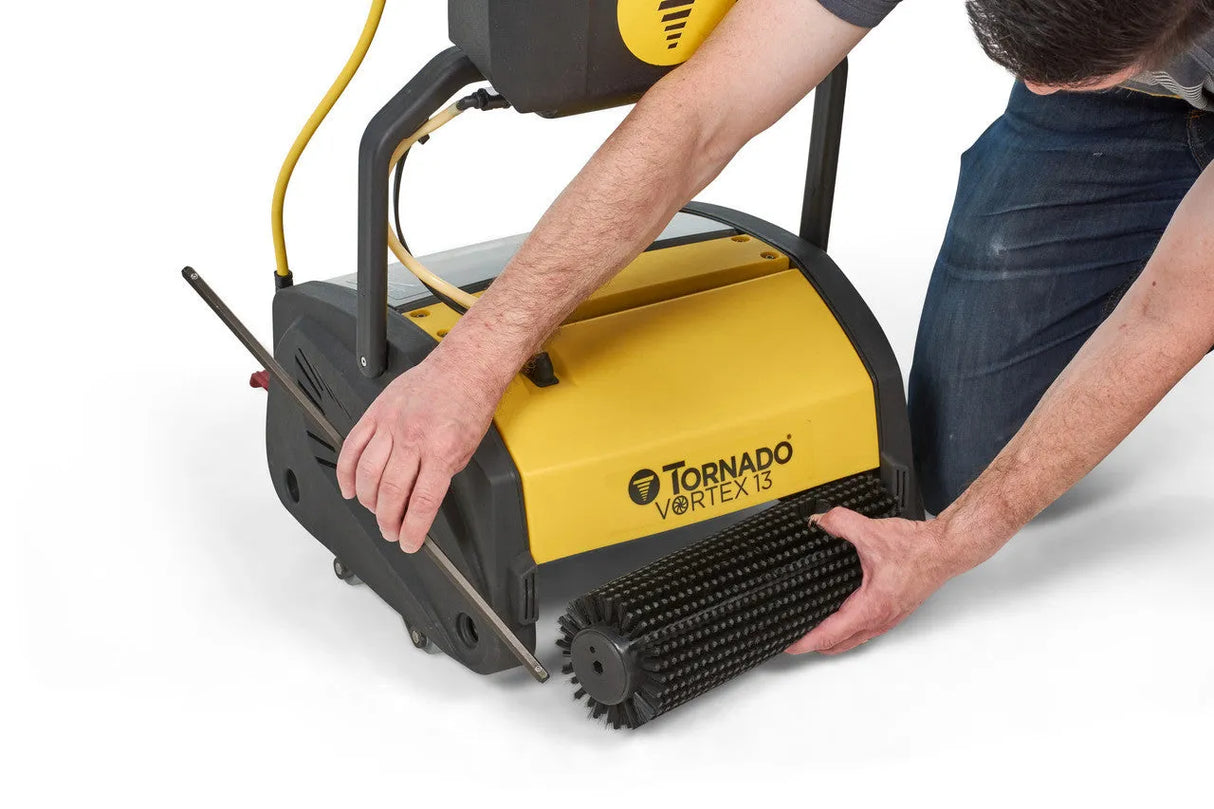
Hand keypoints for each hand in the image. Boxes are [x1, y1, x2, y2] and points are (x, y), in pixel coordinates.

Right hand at [336, 350, 501, 552]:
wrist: (463, 367)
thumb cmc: (469, 403)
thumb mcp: (468, 448)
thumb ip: (443, 475)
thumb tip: (423, 502)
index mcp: (442, 450)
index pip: (421, 502)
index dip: (413, 530)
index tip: (410, 543)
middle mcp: (414, 438)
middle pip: (390, 492)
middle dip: (387, 521)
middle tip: (390, 531)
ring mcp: (391, 425)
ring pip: (368, 474)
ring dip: (367, 501)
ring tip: (374, 512)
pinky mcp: (376, 413)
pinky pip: (352, 447)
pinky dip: (346, 472)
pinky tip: (350, 487)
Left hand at [785, 508, 967, 655]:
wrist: (944, 550)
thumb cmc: (918, 550)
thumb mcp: (871, 532)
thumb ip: (840, 523)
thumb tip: (820, 521)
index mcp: (871, 607)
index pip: (830, 634)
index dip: (805, 641)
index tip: (788, 644)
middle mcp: (880, 619)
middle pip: (838, 644)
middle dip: (813, 645)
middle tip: (792, 638)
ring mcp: (888, 619)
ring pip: (853, 639)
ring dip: (831, 639)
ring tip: (810, 631)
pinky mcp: (893, 612)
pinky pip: (864, 630)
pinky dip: (847, 630)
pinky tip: (839, 616)